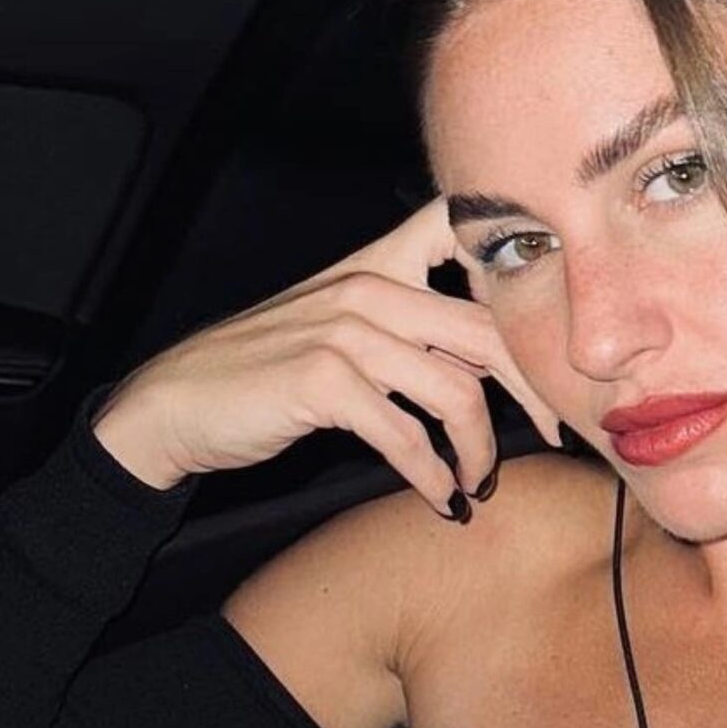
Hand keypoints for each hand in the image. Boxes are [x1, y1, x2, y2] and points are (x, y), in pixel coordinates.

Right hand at [90, 197, 563, 515]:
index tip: (552, 335)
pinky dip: (432, 476)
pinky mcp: (322, 382)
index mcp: (377, 265)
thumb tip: (490, 360)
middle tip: (553, 432)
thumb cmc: (264, 372)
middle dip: (533, 390)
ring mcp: (345, 332)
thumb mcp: (337, 324)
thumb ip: (405, 323)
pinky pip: (406, 435)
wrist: (174, 404)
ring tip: (477, 482)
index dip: (519, 264)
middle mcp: (367, 288)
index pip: (458, 228)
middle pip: (488, 328)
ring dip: (479, 450)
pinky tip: (439, 499)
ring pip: (456, 391)